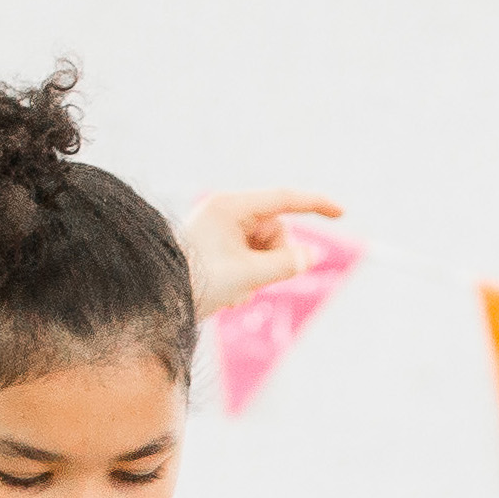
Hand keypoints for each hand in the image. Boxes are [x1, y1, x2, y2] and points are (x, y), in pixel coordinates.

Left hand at [178, 186, 342, 311]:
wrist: (157, 298)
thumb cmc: (198, 282)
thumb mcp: (249, 276)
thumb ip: (287, 264)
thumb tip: (313, 255)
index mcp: (230, 207)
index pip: (283, 199)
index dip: (315, 204)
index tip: (342, 212)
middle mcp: (225, 211)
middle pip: (276, 229)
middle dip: (276, 256)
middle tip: (256, 281)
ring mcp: (221, 228)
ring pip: (265, 246)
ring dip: (262, 270)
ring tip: (238, 290)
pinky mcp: (218, 244)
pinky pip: (250, 256)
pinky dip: (249, 274)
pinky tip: (230, 290)